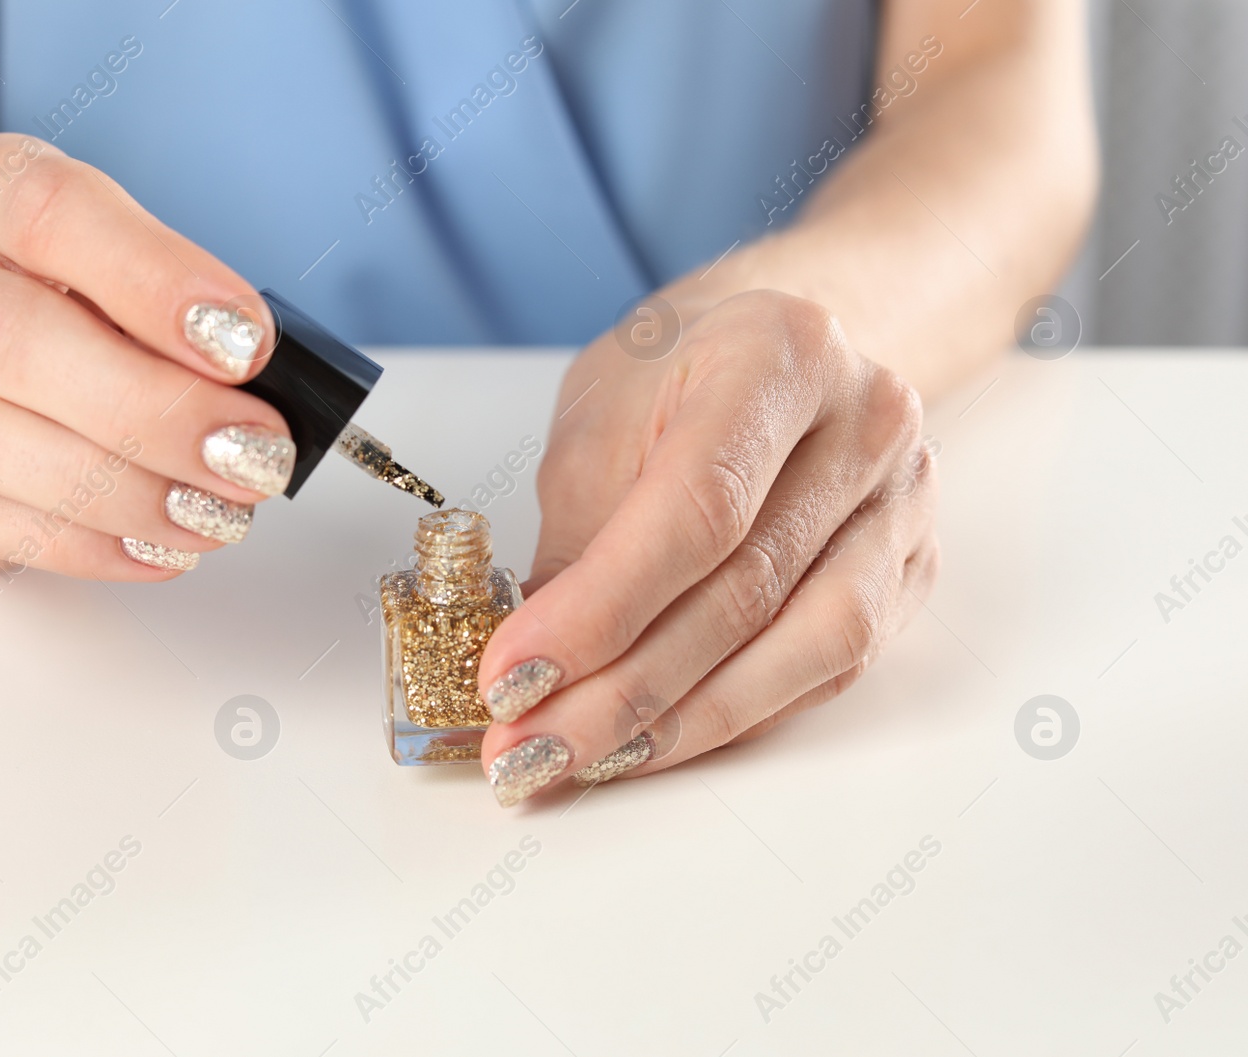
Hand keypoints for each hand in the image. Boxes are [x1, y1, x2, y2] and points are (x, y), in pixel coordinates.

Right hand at [0, 134, 292, 577]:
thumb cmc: (79, 296)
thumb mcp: (135, 258)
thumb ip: (186, 307)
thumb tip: (269, 389)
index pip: (52, 215)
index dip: (156, 281)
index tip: (248, 343)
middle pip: (12, 340)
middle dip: (154, 410)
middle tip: (253, 452)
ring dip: (122, 490)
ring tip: (218, 511)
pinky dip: (87, 543)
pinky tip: (162, 545)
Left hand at [477, 290, 939, 805]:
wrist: (768, 346)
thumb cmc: (675, 374)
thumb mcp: (597, 421)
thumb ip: (577, 540)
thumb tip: (535, 671)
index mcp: (779, 356)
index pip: (698, 512)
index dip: (602, 610)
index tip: (514, 676)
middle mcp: (865, 424)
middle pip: (747, 594)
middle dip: (620, 692)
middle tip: (526, 747)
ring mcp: (904, 501)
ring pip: (806, 650)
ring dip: (680, 725)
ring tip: (583, 761)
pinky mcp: (914, 566)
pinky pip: (829, 668)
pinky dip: (736, 715)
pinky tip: (656, 741)